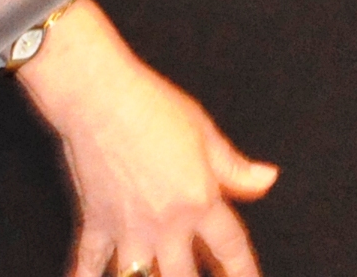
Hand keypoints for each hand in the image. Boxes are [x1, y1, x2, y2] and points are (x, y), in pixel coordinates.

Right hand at [13, 0, 277, 276]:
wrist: (99, 97)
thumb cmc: (151, 106)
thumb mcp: (205, 132)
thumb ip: (235, 167)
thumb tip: (267, 179)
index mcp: (198, 199)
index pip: (231, 247)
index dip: (245, 270)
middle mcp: (165, 223)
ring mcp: (129, 228)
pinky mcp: (96, 223)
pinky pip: (89, 265)